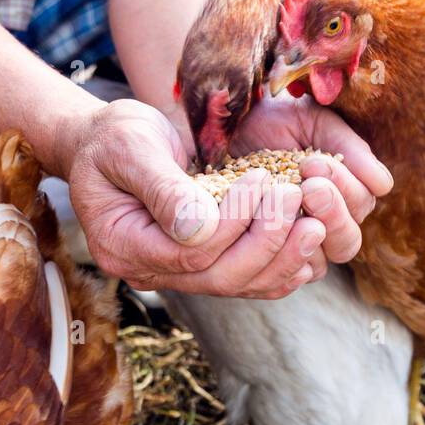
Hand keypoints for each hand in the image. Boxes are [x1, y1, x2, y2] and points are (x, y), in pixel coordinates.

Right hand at [66, 99, 327, 297]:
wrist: (108, 144)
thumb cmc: (113, 138)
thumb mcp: (130, 147)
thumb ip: (163, 187)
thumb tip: (201, 226)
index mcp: (122, 245)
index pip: (190, 253)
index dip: (233, 222)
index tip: (261, 179)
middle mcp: (148, 271)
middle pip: (219, 277)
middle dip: (266, 241)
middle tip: (295, 198)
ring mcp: (176, 274)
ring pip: (239, 285)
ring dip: (282, 257)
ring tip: (316, 224)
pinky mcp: (202, 265)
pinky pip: (246, 281)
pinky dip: (281, 267)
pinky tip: (307, 245)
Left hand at [229, 93, 393, 263]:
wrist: (227, 132)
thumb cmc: (277, 125)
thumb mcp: (317, 125)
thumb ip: (351, 150)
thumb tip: (384, 186)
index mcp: (347, 195)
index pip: (361, 205)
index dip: (344, 188)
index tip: (312, 163)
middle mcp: (328, 227)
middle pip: (347, 242)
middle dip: (330, 214)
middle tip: (307, 187)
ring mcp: (298, 249)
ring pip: (320, 264)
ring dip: (304, 235)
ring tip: (285, 204)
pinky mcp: (269, 262)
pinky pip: (283, 277)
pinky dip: (276, 254)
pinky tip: (262, 228)